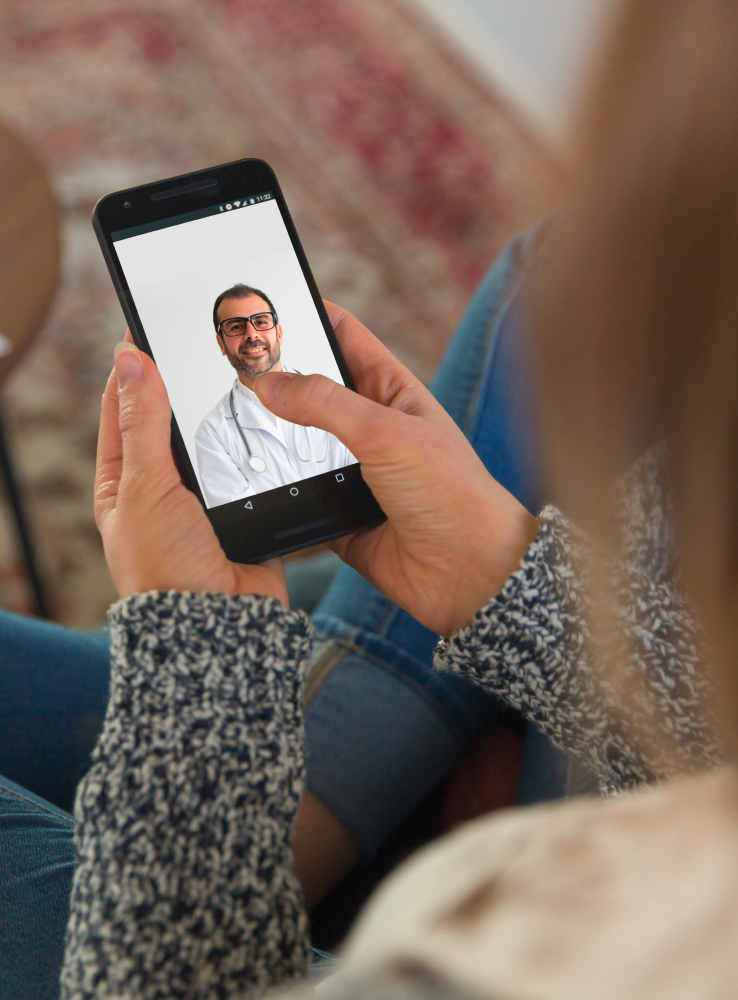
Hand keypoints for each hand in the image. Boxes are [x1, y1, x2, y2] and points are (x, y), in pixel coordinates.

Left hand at [95, 335, 286, 602]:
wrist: (220, 623)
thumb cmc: (167, 568)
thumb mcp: (145, 487)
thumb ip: (144, 422)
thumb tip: (131, 361)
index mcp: (123, 481)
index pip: (124, 408)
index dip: (135, 367)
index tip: (150, 327)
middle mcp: (161, 487)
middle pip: (171, 419)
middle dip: (184, 384)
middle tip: (202, 342)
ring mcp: (204, 497)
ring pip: (213, 437)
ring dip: (222, 411)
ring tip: (236, 371)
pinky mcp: (243, 506)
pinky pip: (249, 463)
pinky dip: (255, 442)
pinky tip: (265, 416)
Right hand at [254, 303, 537, 636]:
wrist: (467, 573)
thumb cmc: (451, 493)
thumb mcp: (386, 432)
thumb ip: (324, 403)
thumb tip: (268, 382)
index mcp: (392, 392)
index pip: (344, 337)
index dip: (309, 316)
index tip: (267, 302)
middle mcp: (371, 429)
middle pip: (312, 393)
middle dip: (276, 381)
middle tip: (229, 365)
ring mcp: (353, 473)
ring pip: (297, 446)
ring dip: (271, 440)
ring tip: (227, 421)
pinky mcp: (338, 516)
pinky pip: (296, 497)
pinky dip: (276, 493)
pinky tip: (248, 482)